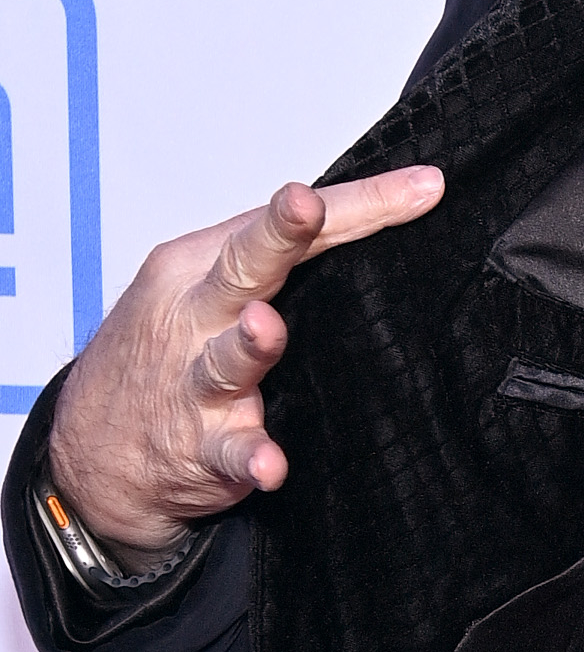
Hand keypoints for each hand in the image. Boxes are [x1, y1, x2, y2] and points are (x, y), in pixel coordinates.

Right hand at [47, 170, 444, 555]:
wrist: (94, 449)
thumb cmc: (170, 351)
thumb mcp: (209, 289)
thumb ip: (287, 260)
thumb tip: (387, 217)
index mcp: (202, 267)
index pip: (285, 227)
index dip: (358, 204)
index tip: (422, 188)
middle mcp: (196, 317)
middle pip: (243, 268)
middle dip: (276, 234)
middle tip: (305, 206)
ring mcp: (195, 384)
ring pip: (227, 360)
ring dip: (250, 344)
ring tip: (265, 328)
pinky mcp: (200, 448)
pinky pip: (228, 451)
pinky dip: (249, 457)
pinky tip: (269, 463)